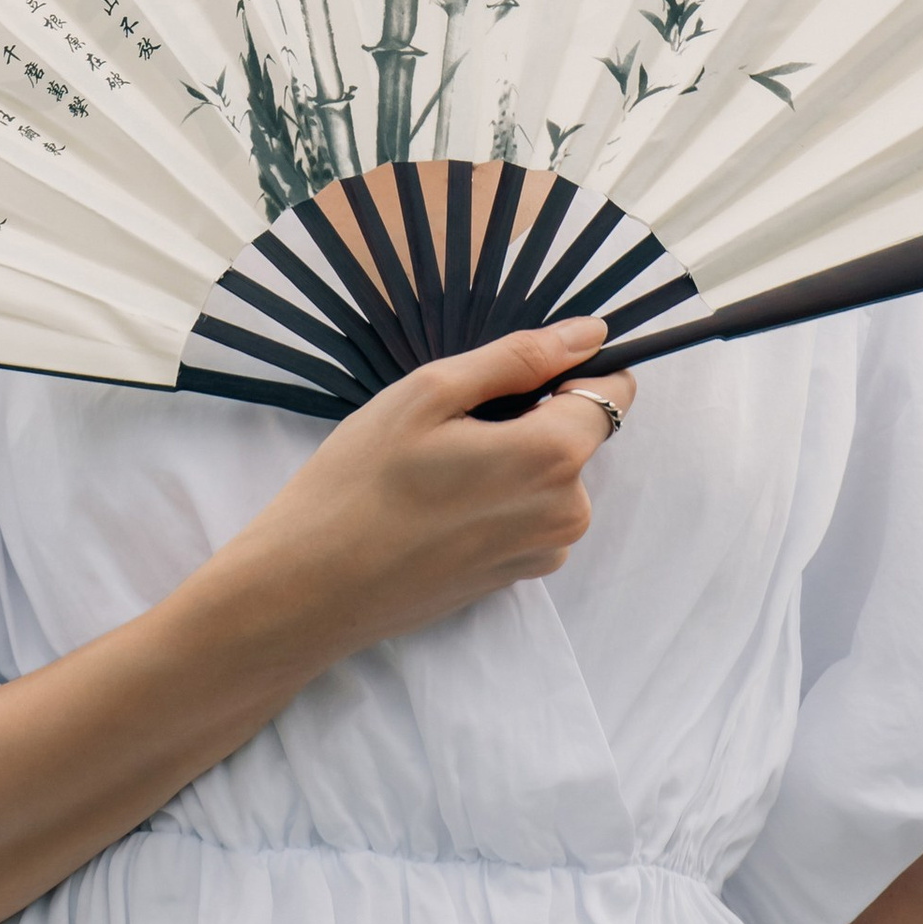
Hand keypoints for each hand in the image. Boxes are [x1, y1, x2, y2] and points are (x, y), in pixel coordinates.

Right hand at [209, 316, 634, 667]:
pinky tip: (434, 505)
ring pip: (550, 476)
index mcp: (555, 457)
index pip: (611, 391)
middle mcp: (568, 512)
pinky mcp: (515, 578)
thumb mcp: (431, 393)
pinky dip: (494, 498)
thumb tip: (590, 334)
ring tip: (435, 467)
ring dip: (509, 458)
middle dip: (529, 416)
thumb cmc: (361, 482)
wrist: (311, 590)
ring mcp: (542, 553)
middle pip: (577, 434)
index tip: (512, 372)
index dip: (571, 368)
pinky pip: (526, 515)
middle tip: (449, 424)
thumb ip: (520, 358)